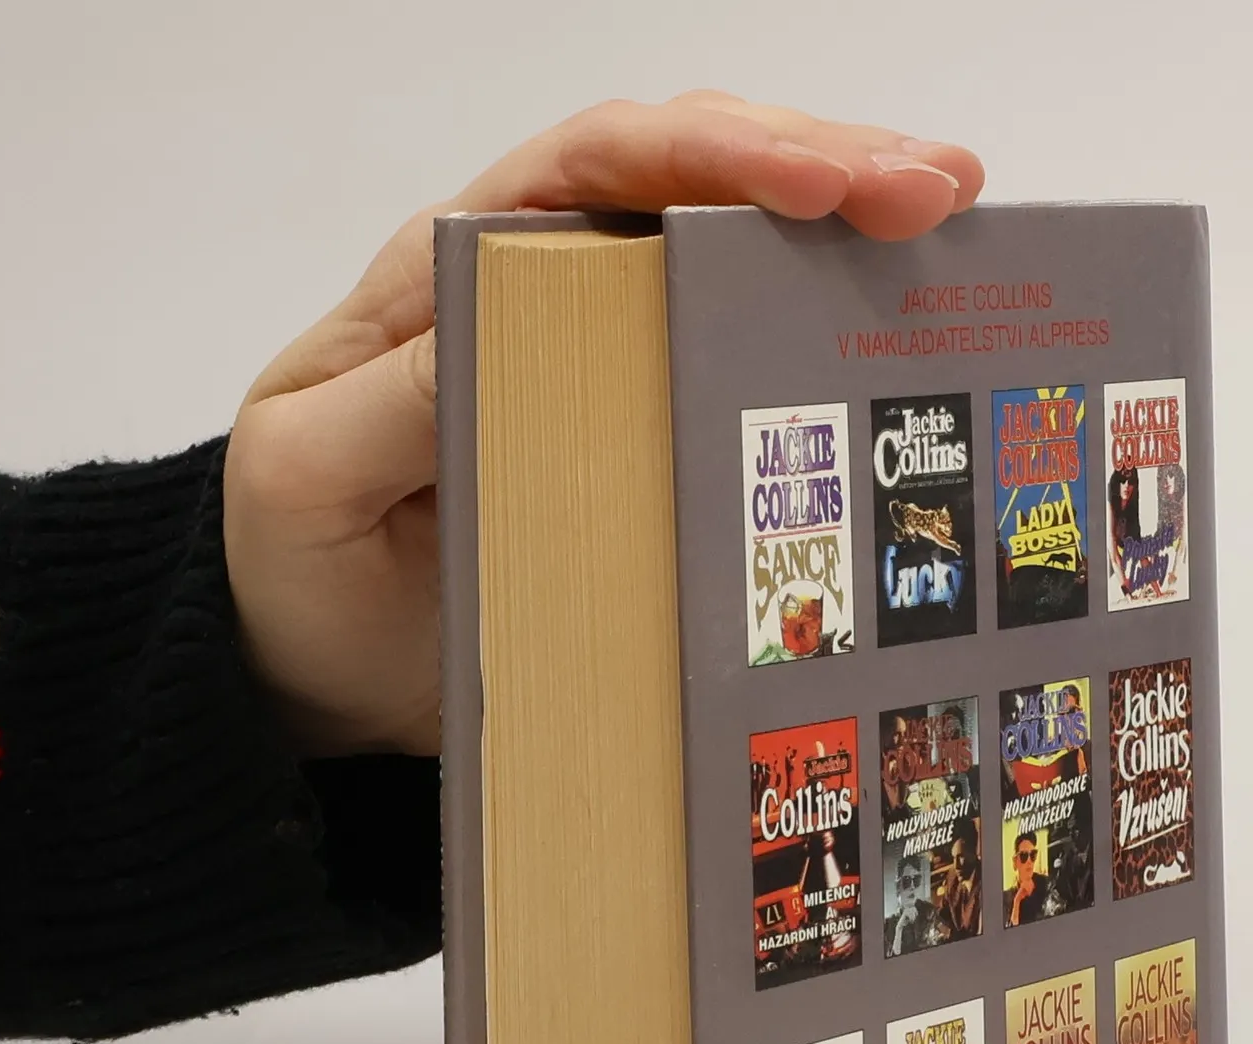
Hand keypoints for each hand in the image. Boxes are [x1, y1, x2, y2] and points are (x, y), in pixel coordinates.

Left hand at [223, 93, 984, 755]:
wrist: (311, 679)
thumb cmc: (295, 567)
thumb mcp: (308, 478)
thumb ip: (396, 398)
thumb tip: (510, 329)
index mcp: (458, 278)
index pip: (597, 170)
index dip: (714, 155)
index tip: (821, 183)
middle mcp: (544, 299)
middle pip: (692, 188)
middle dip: (823, 168)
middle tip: (942, 190)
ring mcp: (603, 372)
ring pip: (733, 264)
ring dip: (846, 238)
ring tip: (957, 229)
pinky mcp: (641, 448)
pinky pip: (738, 374)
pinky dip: (822, 345)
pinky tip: (903, 340)